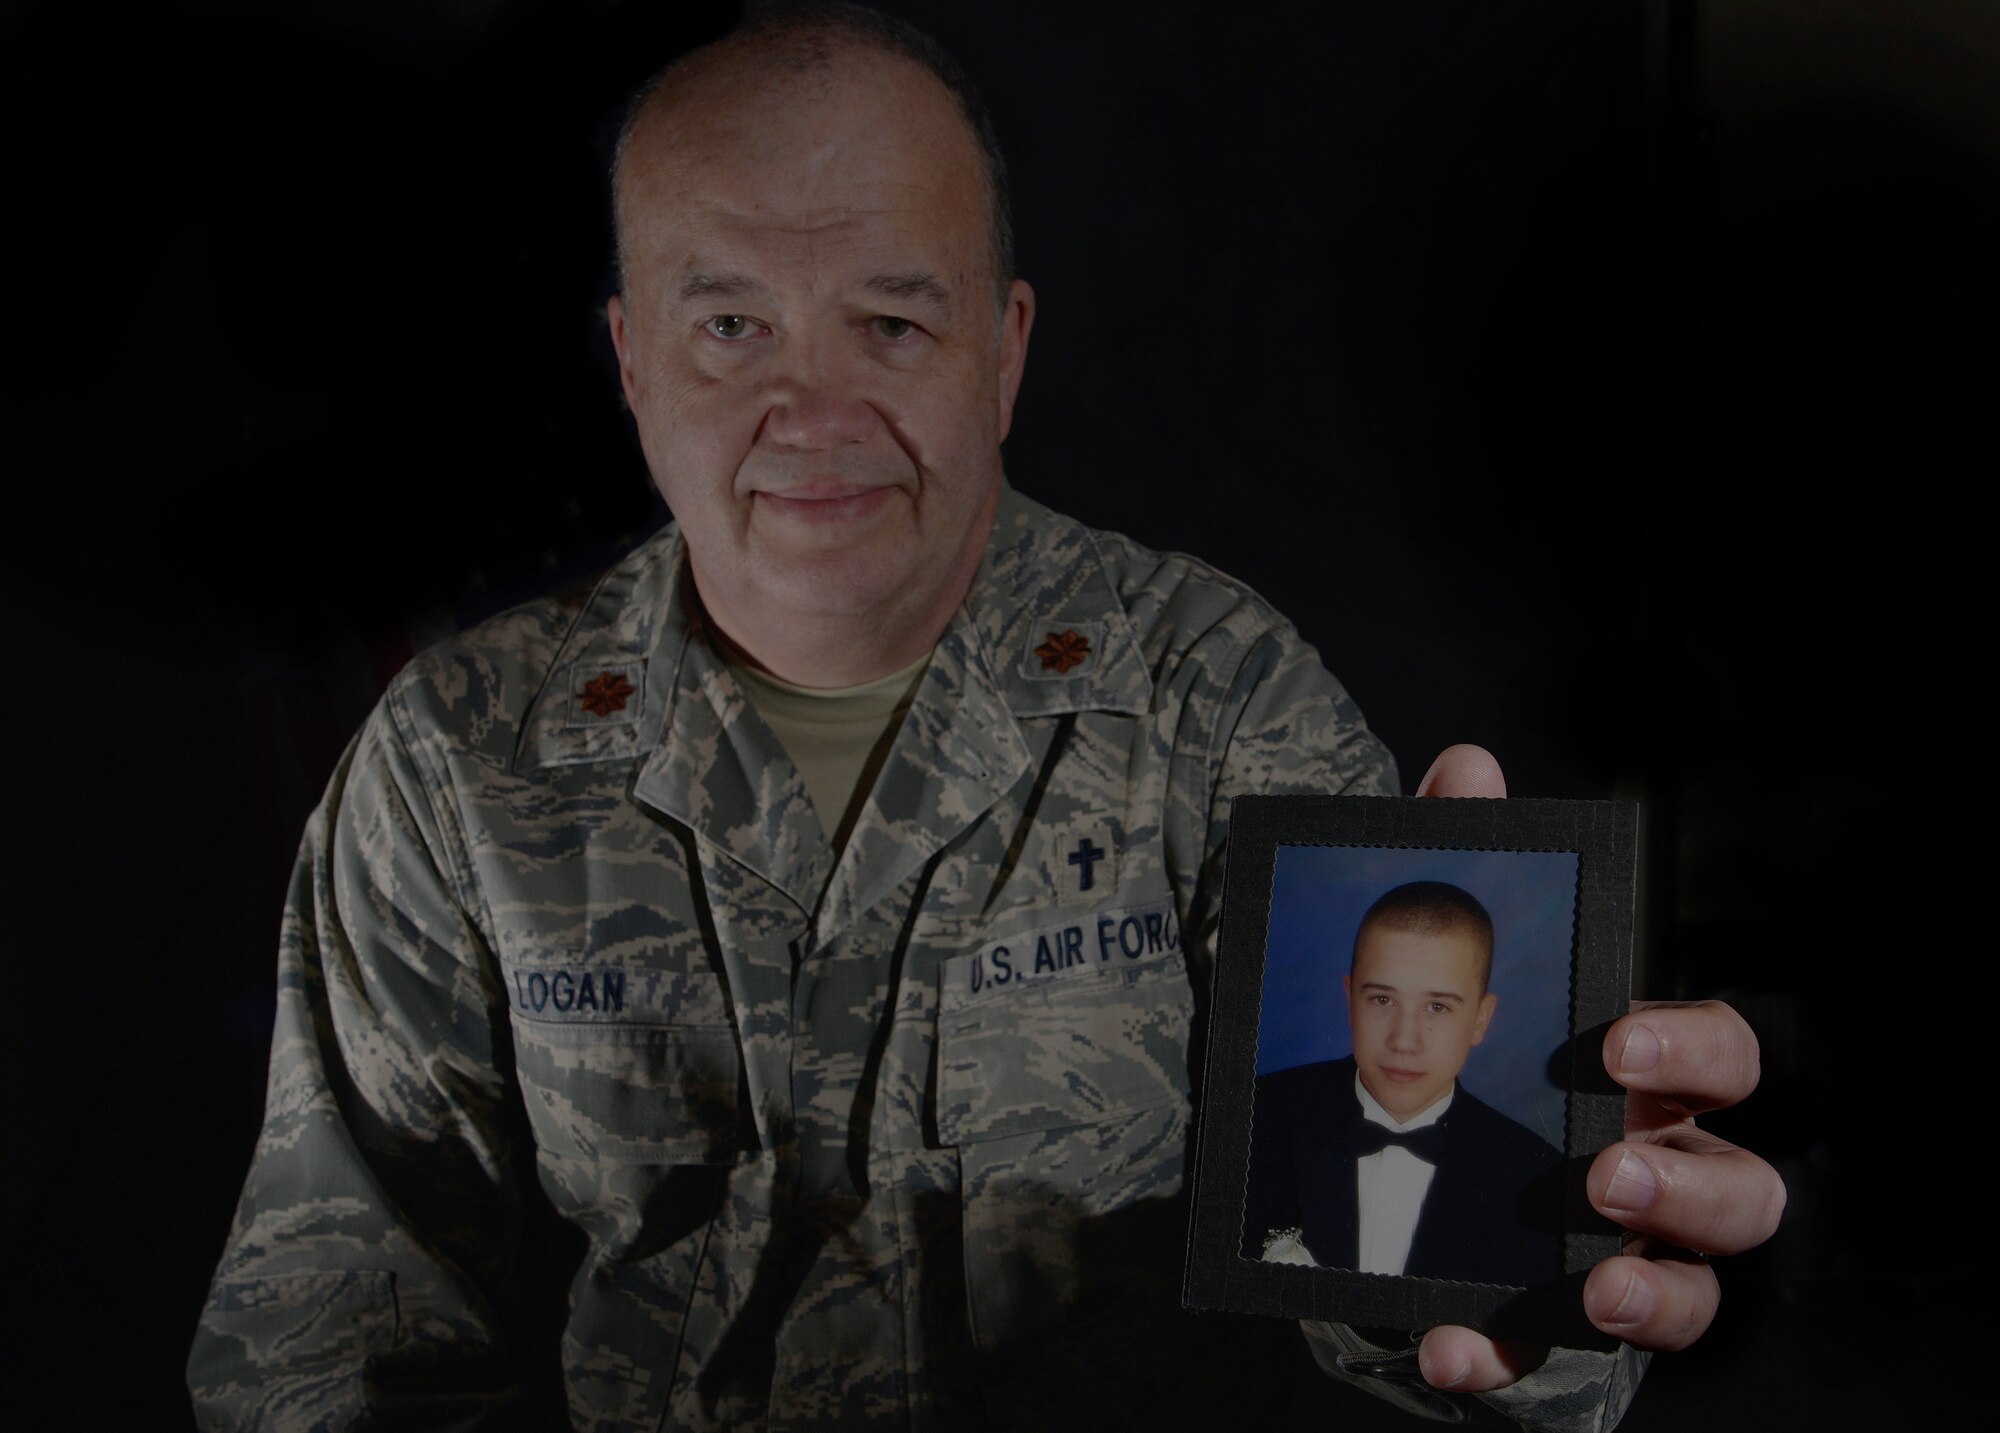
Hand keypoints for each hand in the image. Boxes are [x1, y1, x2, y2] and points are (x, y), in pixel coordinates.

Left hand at [1405, 746, 1785, 1392]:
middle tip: (1606, 1176)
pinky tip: (1449, 1347)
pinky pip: (1549, 1358)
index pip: (1722, 1055)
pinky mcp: (1541, 1318)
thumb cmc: (1462, 1034)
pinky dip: (1505, 1357)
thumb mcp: (1445, 934)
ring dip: (1649, 1295)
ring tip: (1590, 1288)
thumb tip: (1468, 769)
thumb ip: (1460, 855)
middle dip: (1687, 1189)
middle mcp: (1656, 1166)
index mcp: (1647, 1074)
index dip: (1691, 1047)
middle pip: (1742, 1191)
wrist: (1377, 1141)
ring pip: (1689, 1295)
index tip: (1620, 1039)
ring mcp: (1614, 1254)